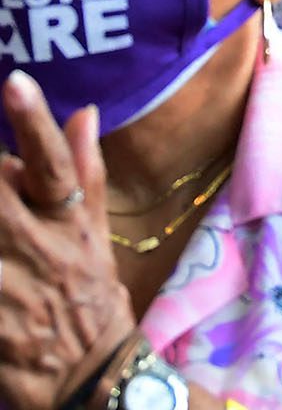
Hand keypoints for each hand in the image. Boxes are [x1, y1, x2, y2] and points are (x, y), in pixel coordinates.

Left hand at [0, 74, 133, 409]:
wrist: (89, 376)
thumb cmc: (90, 297)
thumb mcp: (95, 234)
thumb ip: (85, 172)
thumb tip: (85, 112)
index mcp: (69, 222)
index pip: (56, 164)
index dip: (35, 123)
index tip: (14, 82)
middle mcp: (38, 247)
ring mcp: (8, 286)